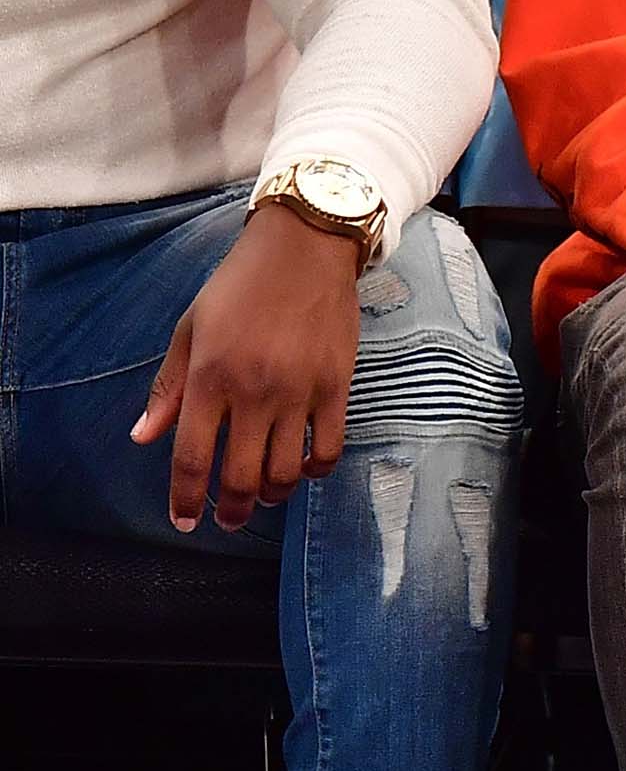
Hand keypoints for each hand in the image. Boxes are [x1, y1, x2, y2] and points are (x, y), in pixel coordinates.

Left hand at [130, 203, 363, 531]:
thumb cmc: (239, 285)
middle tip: (229, 519)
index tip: (185, 522)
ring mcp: (299, 392)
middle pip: (242, 476)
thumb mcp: (190, 329)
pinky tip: (306, 470)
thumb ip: (168, 387)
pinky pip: (329, 447)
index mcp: (210, 378)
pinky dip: (316, 470)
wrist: (305, 248)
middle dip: (232, 509)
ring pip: (286, 471)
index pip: (193, 458)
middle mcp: (254, 392)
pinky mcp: (336, 387)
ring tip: (266, 498)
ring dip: (273, 496)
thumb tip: (144, 437)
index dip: (186, 499)